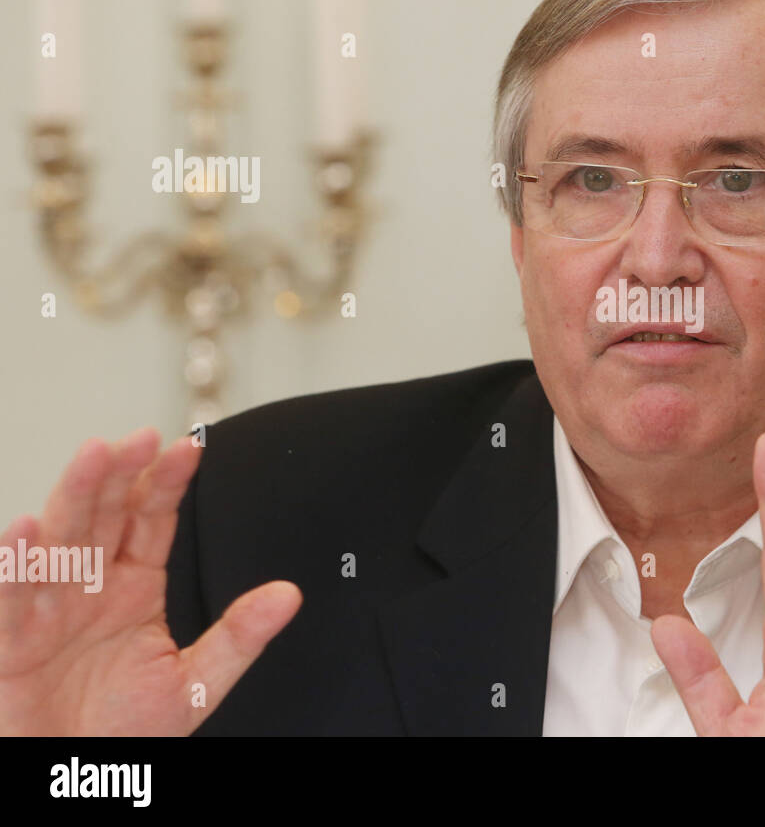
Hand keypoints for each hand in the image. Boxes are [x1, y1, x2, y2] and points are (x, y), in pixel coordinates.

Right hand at [0, 428, 300, 734]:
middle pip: (105, 514)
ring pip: (61, 538)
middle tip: (141, 437)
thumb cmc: (123, 730)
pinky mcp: (11, 639)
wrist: (73, 774)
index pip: (152, 519)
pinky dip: (15, 563)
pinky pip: (11, 596)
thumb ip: (239, 636)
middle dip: (121, 473)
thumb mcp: (196, 682)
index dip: (168, 483)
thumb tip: (290, 595)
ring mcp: (48, 606)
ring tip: (95, 455)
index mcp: (135, 586)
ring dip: (75, 494)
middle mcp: (90, 585)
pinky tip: (27, 528)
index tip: (190, 448)